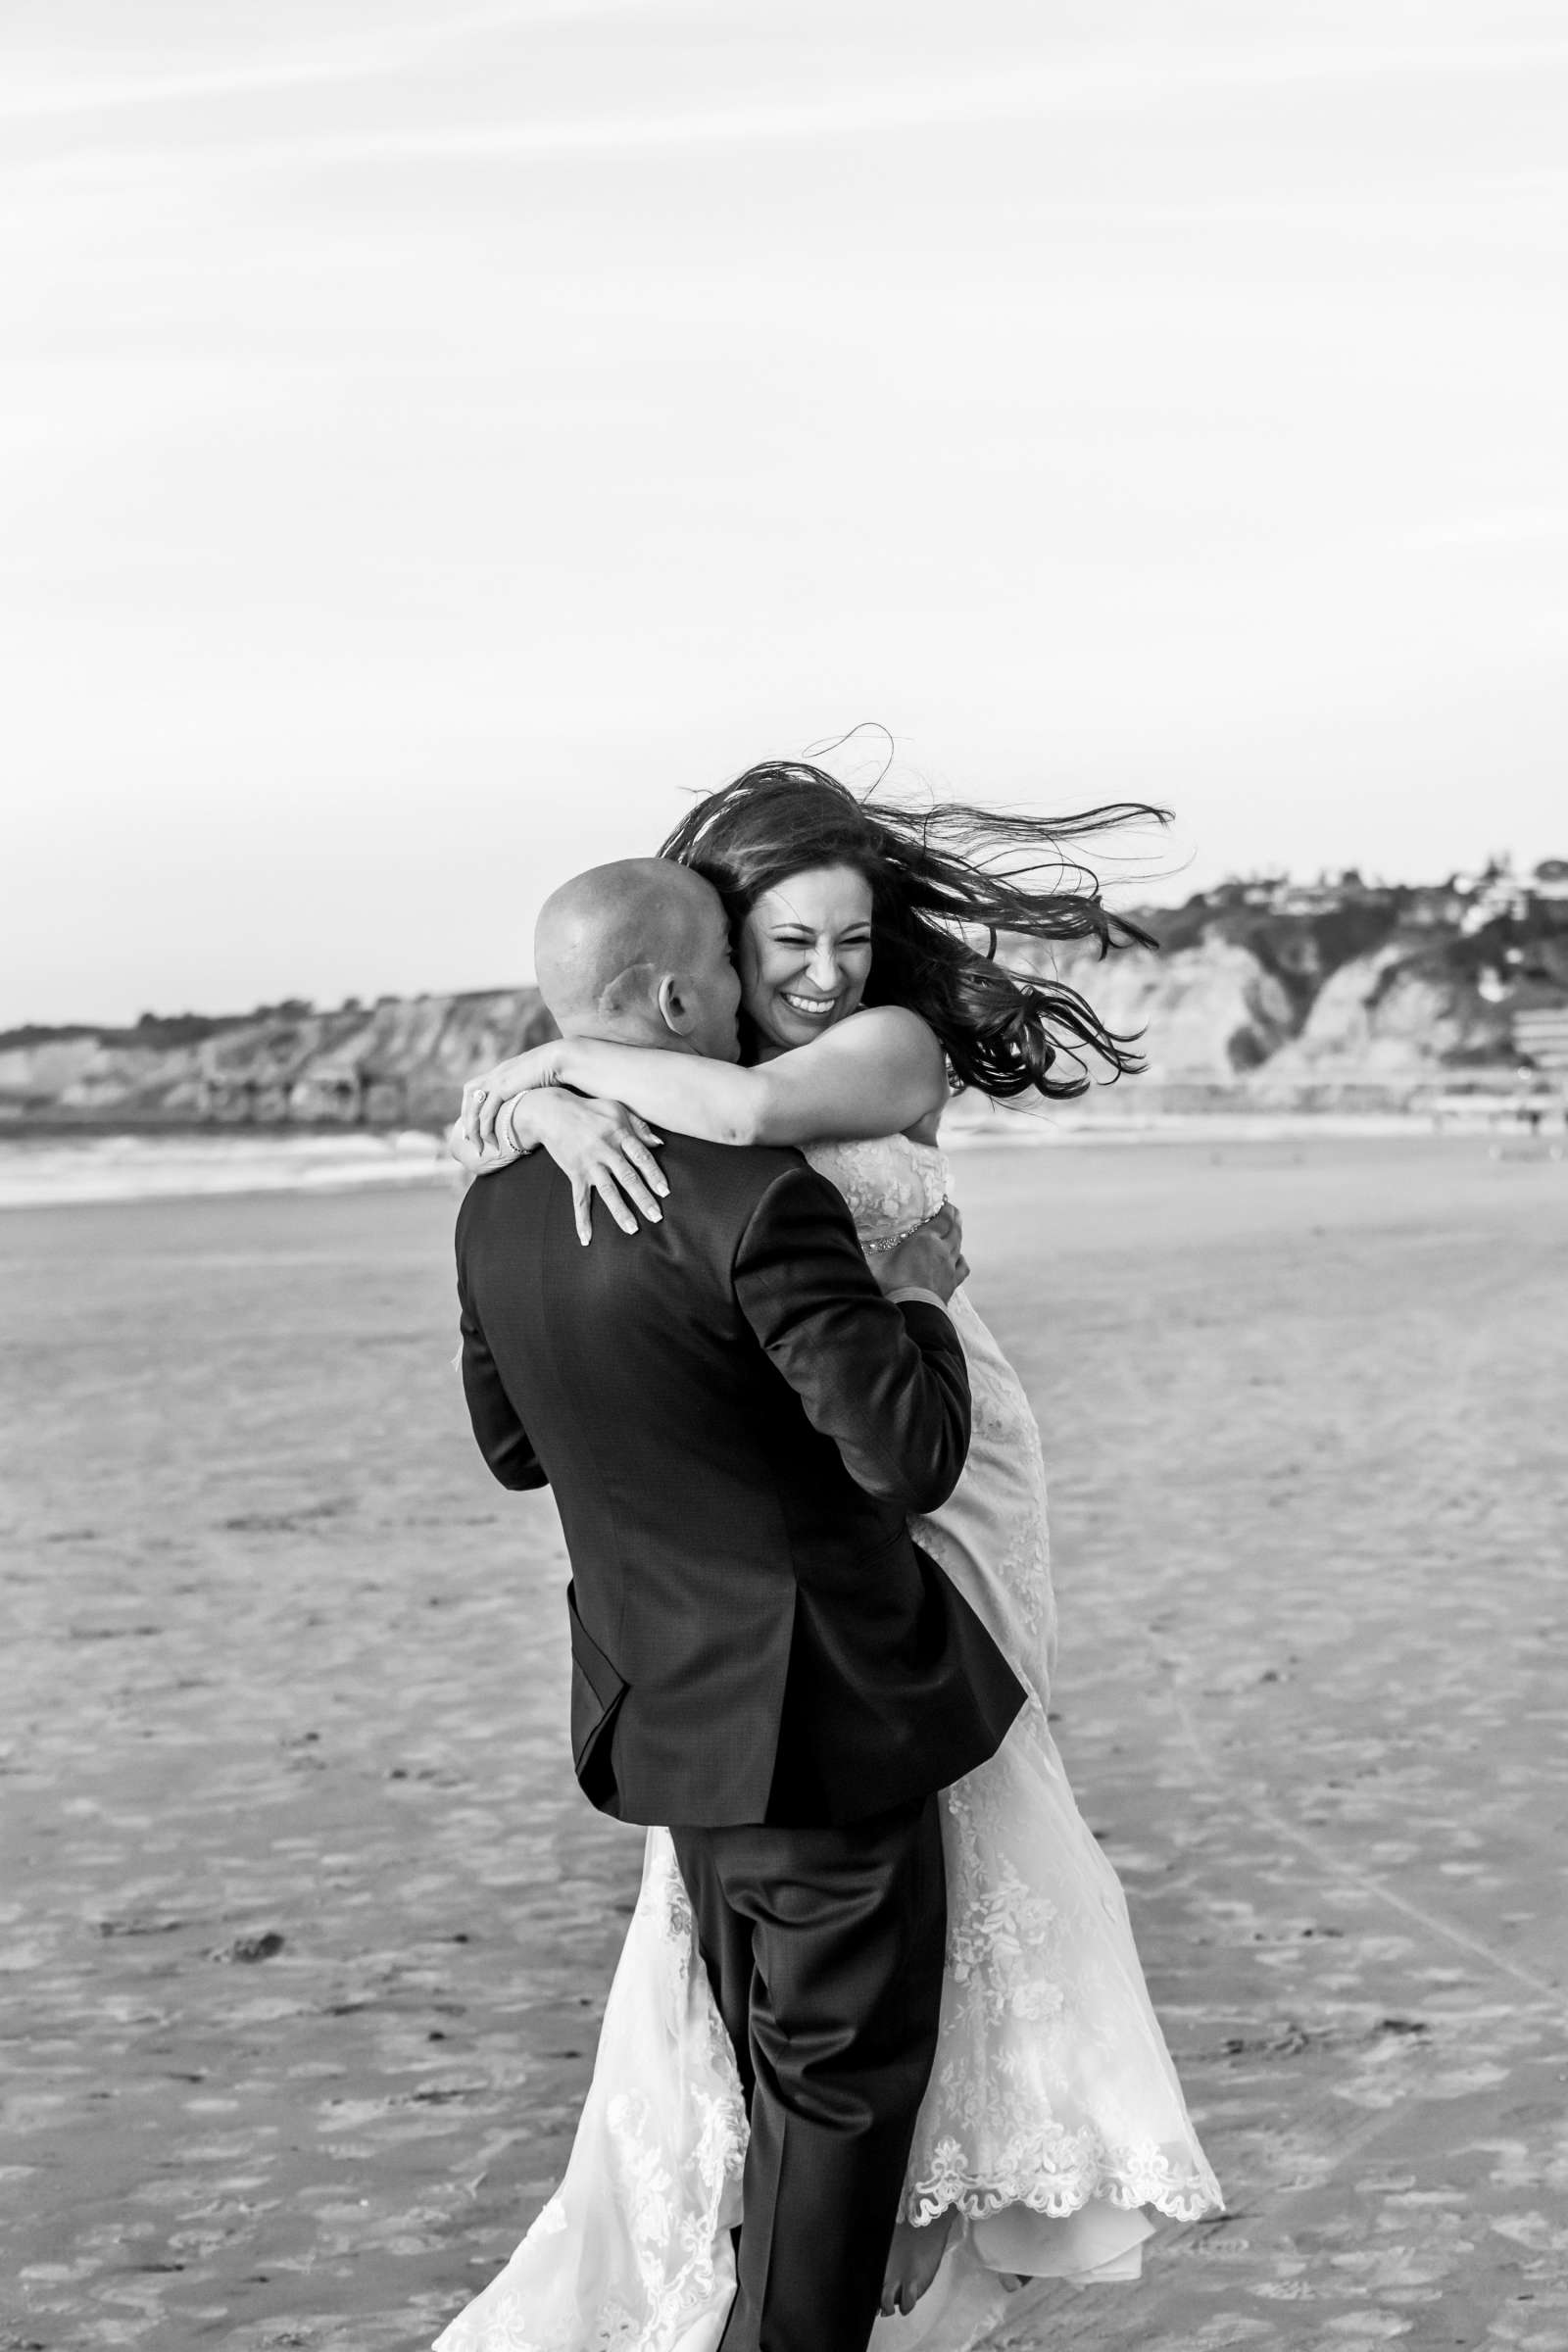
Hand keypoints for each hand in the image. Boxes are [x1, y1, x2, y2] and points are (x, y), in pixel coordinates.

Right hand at [453, 1088, 668, 1242]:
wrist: (552, 1111)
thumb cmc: (589, 1109)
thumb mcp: (616, 1109)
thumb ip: (639, 1126)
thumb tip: (659, 1144)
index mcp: (619, 1134)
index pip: (641, 1157)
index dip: (654, 1174)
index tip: (665, 1191)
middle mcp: (605, 1150)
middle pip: (627, 1177)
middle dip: (643, 1198)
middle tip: (656, 1216)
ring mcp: (589, 1164)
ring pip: (607, 1191)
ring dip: (620, 1211)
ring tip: (632, 1229)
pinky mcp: (574, 1173)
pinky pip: (578, 1200)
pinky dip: (582, 1220)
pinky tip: (586, 1238)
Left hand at [460, 1045, 559, 1153]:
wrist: (560, 1059)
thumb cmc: (558, 1069)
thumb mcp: (539, 1078)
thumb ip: (531, 1086)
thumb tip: (537, 1098)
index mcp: (504, 1070)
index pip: (478, 1085)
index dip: (473, 1103)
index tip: (475, 1122)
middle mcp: (497, 1073)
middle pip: (469, 1093)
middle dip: (467, 1116)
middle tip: (468, 1136)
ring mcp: (497, 1080)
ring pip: (474, 1107)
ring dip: (473, 1129)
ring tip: (478, 1147)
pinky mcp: (501, 1089)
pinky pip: (486, 1113)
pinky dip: (485, 1129)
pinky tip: (491, 1142)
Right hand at [871, 1203, 967, 1303]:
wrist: (911, 1311)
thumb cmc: (891, 1285)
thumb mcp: (875, 1263)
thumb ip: (867, 1248)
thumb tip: (851, 1239)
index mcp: (925, 1240)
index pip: (942, 1219)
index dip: (945, 1209)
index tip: (944, 1201)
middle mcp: (941, 1250)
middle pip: (953, 1229)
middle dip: (954, 1218)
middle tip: (952, 1210)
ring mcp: (949, 1267)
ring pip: (958, 1245)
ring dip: (958, 1235)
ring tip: (956, 1228)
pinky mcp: (952, 1282)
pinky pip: (962, 1266)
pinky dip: (961, 1259)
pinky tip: (958, 1258)